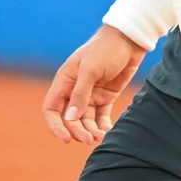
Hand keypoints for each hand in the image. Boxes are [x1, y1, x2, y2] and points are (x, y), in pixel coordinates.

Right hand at [41, 25, 145, 145]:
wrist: (129, 40)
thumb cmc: (105, 49)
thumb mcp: (90, 70)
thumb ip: (80, 94)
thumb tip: (70, 118)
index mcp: (64, 82)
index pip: (52, 110)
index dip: (55, 126)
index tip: (65, 139)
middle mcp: (74, 91)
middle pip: (69, 119)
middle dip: (77, 131)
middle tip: (89, 140)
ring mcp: (90, 95)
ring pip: (85, 120)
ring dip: (91, 131)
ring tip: (101, 138)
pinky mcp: (105, 97)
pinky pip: (101, 117)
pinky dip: (103, 126)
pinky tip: (108, 133)